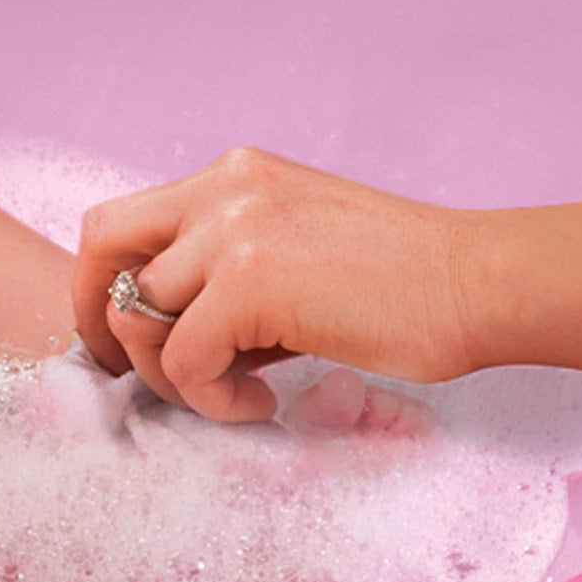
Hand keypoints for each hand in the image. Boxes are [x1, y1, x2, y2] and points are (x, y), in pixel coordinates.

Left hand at [71, 146, 488, 420]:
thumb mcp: (300, 249)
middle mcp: (225, 188)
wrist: (479, 283)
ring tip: (237, 396)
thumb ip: (232, 272)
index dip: (106, 287)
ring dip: (173, 377)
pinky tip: (262, 406)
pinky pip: (182, 360)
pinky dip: (211, 401)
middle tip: (144, 378)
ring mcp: (234, 230)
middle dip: (102, 321)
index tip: (130, 344)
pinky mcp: (251, 284)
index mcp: (236, 175)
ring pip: (139, 316)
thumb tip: (170, 336)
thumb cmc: (406, 285)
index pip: (124, 221)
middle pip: (103, 247)